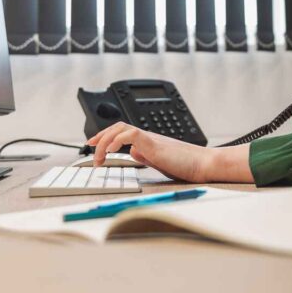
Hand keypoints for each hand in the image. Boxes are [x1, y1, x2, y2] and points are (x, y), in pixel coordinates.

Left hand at [87, 122, 211, 182]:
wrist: (203, 163)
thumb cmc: (186, 165)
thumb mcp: (159, 161)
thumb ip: (146, 156)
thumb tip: (133, 152)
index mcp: (147, 141)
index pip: (122, 132)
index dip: (105, 137)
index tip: (94, 146)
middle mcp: (147, 137)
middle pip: (118, 126)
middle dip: (100, 136)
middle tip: (89, 146)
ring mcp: (150, 138)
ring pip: (121, 128)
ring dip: (105, 141)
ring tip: (98, 157)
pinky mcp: (153, 143)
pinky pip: (131, 134)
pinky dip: (116, 140)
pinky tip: (110, 152)